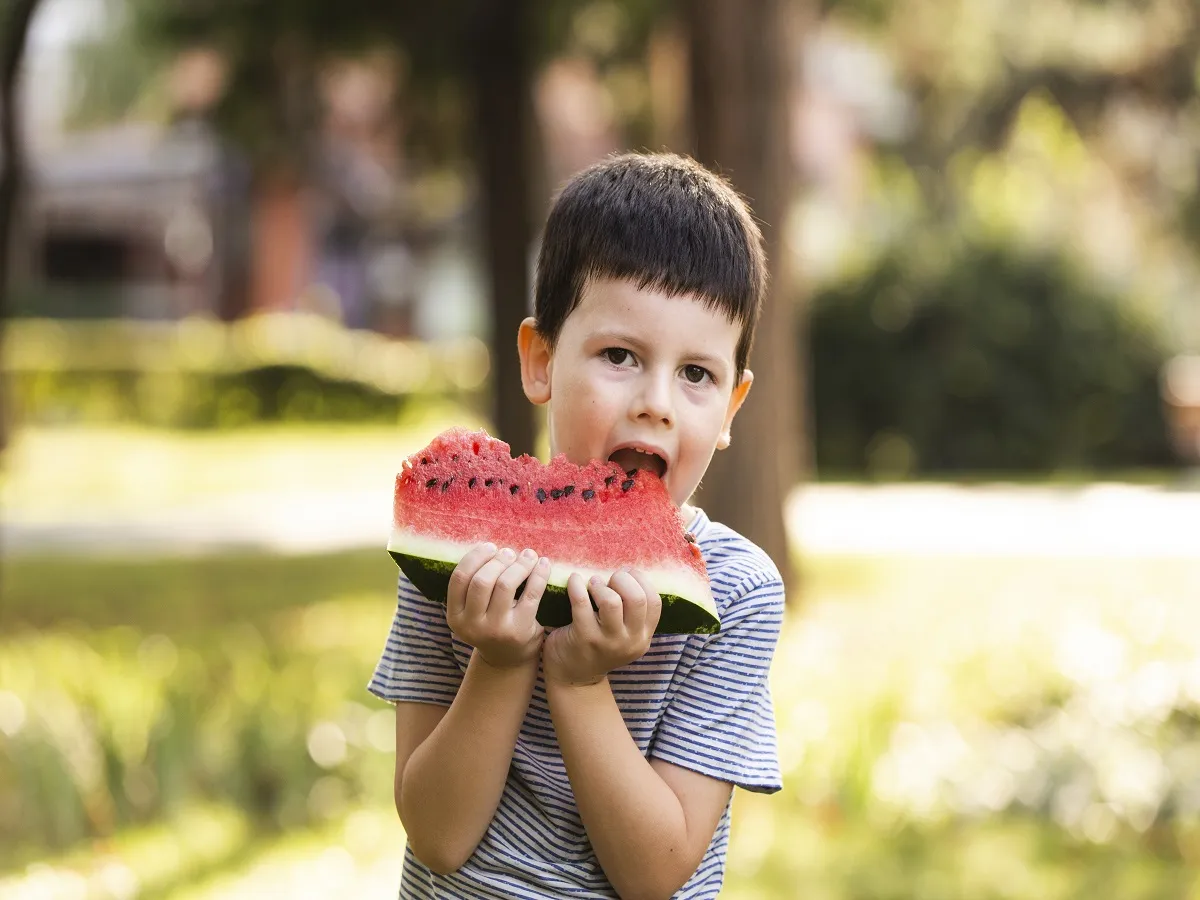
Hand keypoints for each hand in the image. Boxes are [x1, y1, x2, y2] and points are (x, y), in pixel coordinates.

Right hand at [446, 543, 548, 668]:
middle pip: (482, 580)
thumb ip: (473, 585)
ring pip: (506, 585)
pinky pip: (531, 594)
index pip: (459, 578)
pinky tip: (543, 564)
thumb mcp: (472, 611)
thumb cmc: (490, 624)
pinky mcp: (520, 630)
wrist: (508, 659)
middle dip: (498, 560)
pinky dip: (538, 574)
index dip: (475, 557)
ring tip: (527, 556)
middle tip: (510, 553)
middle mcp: (472, 625)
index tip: (490, 547)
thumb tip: (490, 547)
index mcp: (455, 616)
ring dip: (519, 564)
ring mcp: (496, 629)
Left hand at [542, 568, 662, 685]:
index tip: (626, 575)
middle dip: (623, 579)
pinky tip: (574, 580)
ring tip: (593, 584)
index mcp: (643, 636)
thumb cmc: (598, 646)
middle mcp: (630, 641)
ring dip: (601, 585)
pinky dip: (577, 585)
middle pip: (637, 598)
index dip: (640, 581)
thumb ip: (631, 613)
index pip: (654, 601)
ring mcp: (607, 641)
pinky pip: (582, 603)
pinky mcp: (584, 638)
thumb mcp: (623, 634)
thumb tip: (627, 573)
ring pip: (612, 601)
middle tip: (609, 579)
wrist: (573, 677)